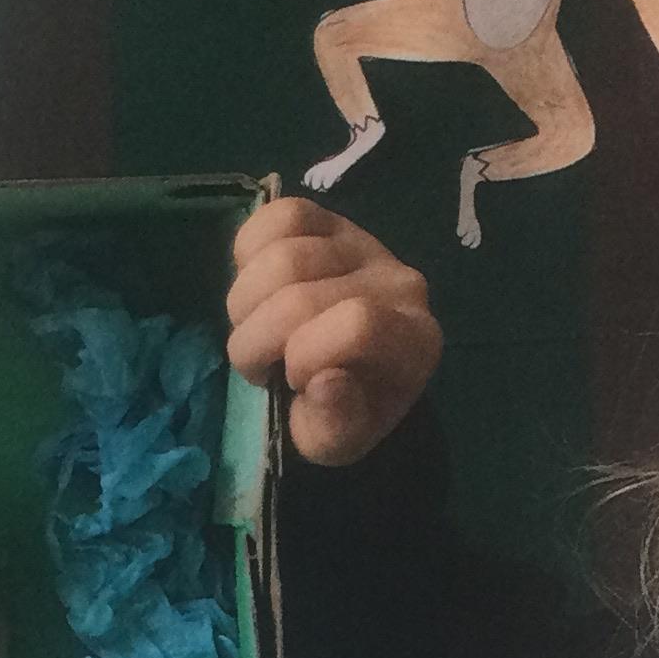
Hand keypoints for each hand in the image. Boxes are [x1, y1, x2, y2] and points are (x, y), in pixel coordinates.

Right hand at [227, 197, 440, 465]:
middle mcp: (400, 283)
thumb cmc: (342, 412)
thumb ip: (335, 426)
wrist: (346, 374)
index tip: (294, 382)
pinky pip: (278, 215)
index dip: (307, 355)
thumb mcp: (336, 442)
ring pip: (282, 254)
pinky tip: (255, 289)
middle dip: (257, 338)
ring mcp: (365, 244)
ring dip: (244, 303)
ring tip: (253, 330)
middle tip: (258, 364)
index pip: (358, 324)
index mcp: (414, 343)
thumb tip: (324, 383)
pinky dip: (247, 253)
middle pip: (302, 292)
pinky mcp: (330, 220)